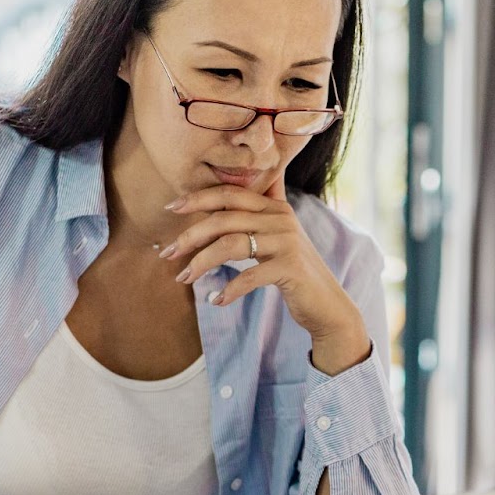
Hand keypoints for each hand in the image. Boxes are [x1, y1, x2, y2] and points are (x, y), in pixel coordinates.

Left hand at [162, 173, 370, 373]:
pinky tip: (216, 300)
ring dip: (201, 263)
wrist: (327, 304)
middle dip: (190, 235)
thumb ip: (259, 214)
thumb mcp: (278, 237)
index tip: (171, 208)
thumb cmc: (294, 271)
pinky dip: (229, 290)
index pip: (230, 193)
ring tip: (184, 278)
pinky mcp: (290, 268)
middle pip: (224, 218)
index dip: (198, 198)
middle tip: (167, 253)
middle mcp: (281, 219)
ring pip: (231, 245)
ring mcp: (287, 243)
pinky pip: (249, 276)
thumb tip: (237, 190)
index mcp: (274, 207)